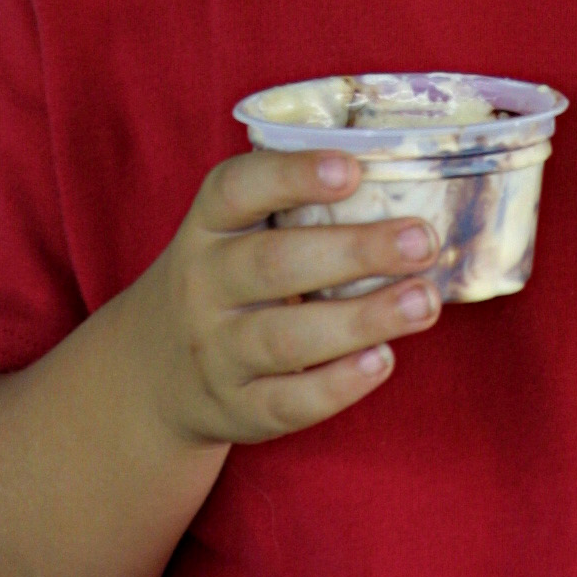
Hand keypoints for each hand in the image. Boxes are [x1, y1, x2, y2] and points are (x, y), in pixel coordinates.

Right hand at [151, 146, 441, 446]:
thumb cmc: (227, 275)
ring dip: (362, 319)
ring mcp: (216, 352)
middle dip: (356, 251)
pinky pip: (288, 402)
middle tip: (422, 239)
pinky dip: (339, 385)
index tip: (352, 168)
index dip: (293, 175)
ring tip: (423, 301)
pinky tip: (384, 359)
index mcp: (208, 225)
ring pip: (287, 338)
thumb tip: (396, 168)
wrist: (154, 370)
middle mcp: (203, 285)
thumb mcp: (234, 229)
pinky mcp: (236, 408)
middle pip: (275, 264)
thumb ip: (292, 200)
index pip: (238, 189)